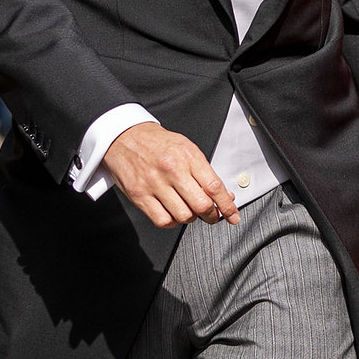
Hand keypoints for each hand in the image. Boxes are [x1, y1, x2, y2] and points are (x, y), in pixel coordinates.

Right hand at [101, 121, 239, 227]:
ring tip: (190, 211)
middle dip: (211, 215)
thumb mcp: (187, 149)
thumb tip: (225, 196)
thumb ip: (206, 172)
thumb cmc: (158, 143)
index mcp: (188, 156)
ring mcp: (154, 184)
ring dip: (191, 218)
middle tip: (212, 216)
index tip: (233, 216)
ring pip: (183, 215)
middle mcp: (172, 170)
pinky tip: (173, 214)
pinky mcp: (139, 195)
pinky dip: (172, 222)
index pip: (214, 187)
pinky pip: (162, 220)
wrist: (124, 136)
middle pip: (201, 204)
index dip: (227, 206)